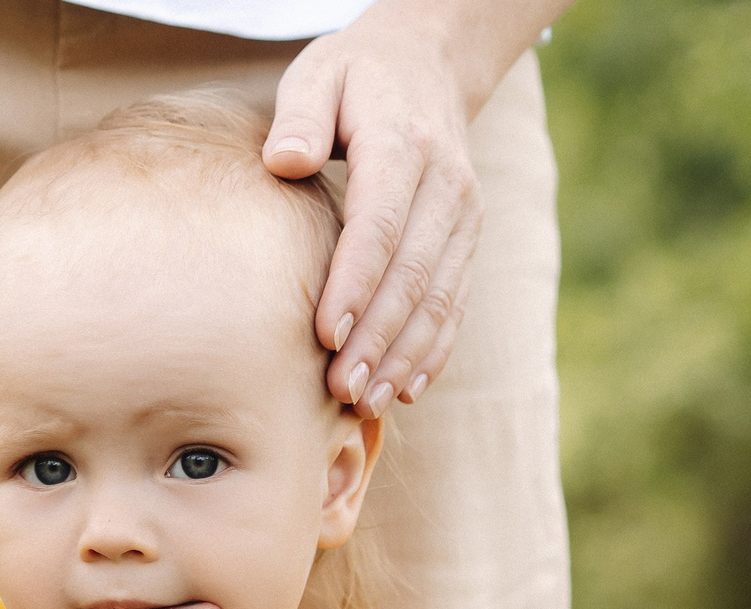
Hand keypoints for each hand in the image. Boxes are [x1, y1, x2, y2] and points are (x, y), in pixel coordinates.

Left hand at [262, 0, 563, 417]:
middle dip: (377, 339)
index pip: (380, 224)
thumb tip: (284, 161)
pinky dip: (432, 350)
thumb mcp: (320, 73)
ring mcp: (464, 216)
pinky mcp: (466, 240)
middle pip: (412, 273)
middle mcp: (446, 184)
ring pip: (439, 298)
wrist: (429, 64)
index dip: (355, 283)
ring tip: (366, 403)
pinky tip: (403, 389)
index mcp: (404, 143)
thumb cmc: (355, 76)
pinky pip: (456, 303)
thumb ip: (300, 114)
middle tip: (338, 390)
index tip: (324, 334)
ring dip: (404, 357)